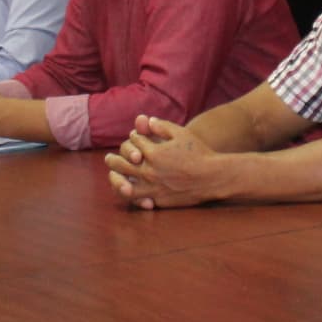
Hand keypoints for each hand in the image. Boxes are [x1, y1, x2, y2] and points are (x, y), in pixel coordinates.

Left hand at [104, 117, 220, 210]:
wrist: (213, 177)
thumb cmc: (199, 153)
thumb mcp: (181, 133)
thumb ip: (162, 126)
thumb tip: (147, 120)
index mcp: (154, 152)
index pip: (134, 143)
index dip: (134, 138)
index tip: (135, 138)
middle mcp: (149, 171)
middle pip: (122, 164)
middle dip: (114, 160)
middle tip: (108, 159)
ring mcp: (153, 187)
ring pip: (124, 186)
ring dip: (115, 179)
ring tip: (112, 176)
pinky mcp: (159, 200)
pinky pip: (138, 200)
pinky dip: (131, 195)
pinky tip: (129, 191)